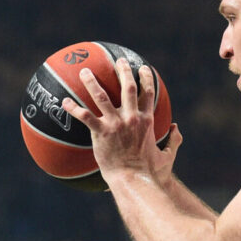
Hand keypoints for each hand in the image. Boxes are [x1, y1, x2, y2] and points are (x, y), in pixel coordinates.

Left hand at [62, 58, 181, 183]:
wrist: (134, 180)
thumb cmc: (150, 172)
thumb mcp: (167, 156)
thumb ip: (174, 141)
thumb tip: (176, 128)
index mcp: (147, 121)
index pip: (148, 93)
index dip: (146, 78)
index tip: (142, 68)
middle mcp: (131, 118)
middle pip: (128, 87)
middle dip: (123, 70)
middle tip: (118, 60)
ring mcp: (115, 124)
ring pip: (102, 96)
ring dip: (92, 82)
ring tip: (84, 71)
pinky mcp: (101, 133)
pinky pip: (85, 117)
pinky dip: (74, 108)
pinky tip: (64, 102)